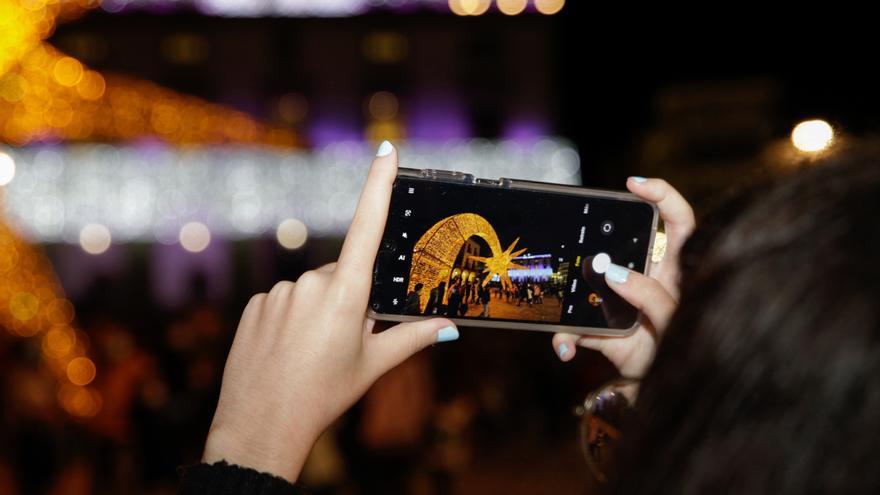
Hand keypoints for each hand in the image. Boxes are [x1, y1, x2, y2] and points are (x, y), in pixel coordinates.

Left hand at [202, 141, 458, 481]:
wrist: (262, 425)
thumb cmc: (324, 395)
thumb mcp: (373, 365)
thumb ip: (412, 338)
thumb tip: (449, 327)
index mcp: (347, 293)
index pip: (367, 226)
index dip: (378, 184)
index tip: (386, 150)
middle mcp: (312, 283)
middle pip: (342, 277)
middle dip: (349, 301)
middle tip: (343, 343)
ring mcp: (280, 292)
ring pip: (311, 292)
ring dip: (318, 313)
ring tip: (311, 354)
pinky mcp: (257, 304)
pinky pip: (284, 302)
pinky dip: (291, 320)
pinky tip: (287, 351)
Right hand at [552, 177, 694, 378]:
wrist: (666, 394)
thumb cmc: (686, 351)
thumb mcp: (676, 322)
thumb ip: (652, 296)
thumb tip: (615, 273)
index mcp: (673, 271)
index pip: (677, 223)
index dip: (661, 195)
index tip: (634, 184)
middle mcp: (644, 280)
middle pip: (620, 247)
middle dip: (595, 242)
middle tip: (578, 241)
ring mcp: (619, 303)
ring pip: (586, 287)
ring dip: (570, 299)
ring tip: (563, 306)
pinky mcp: (600, 330)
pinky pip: (573, 328)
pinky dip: (564, 340)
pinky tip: (565, 349)